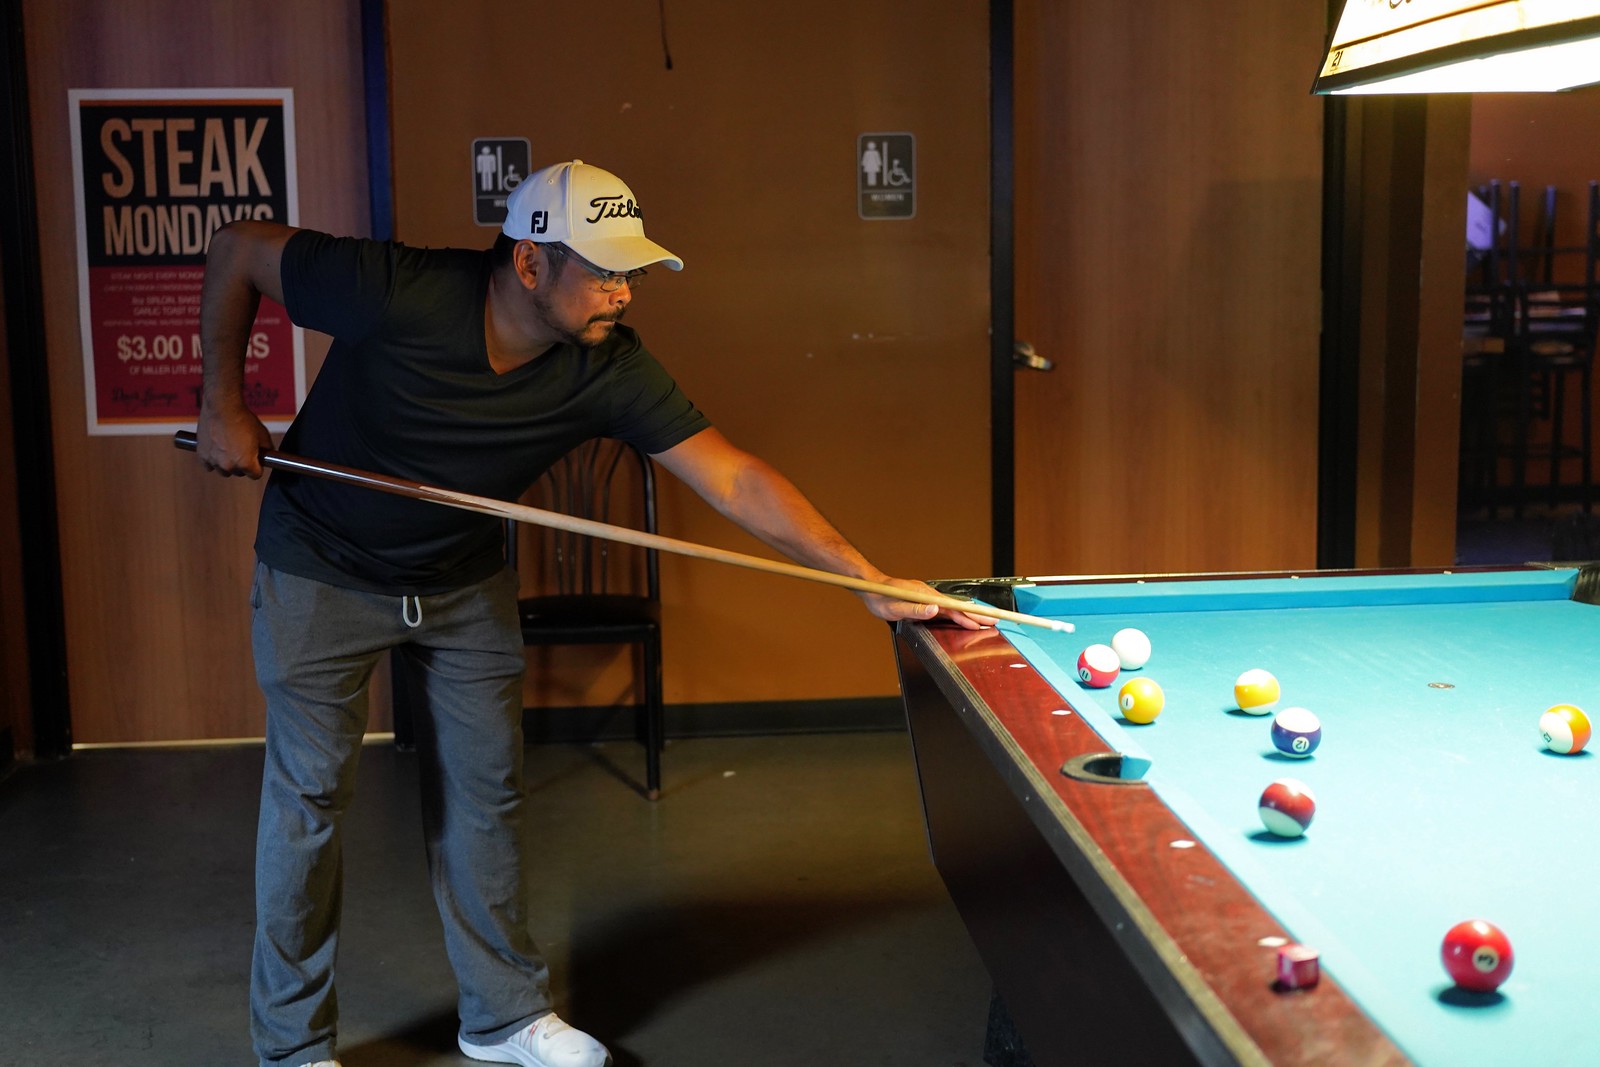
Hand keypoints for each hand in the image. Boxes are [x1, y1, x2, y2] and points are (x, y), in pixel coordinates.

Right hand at [196, 404, 273, 477]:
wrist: (222, 406)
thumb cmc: (243, 419)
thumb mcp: (262, 435)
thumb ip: (267, 450)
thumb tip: (267, 457)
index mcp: (246, 463)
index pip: (255, 475)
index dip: (257, 467)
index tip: (256, 460)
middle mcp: (229, 466)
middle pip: (239, 473)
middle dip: (242, 464)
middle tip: (241, 449)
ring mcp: (214, 461)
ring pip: (223, 470)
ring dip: (227, 463)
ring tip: (229, 448)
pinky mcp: (202, 455)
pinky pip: (208, 466)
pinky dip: (212, 460)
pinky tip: (217, 450)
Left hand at [858, 577, 995, 629]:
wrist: (871, 587)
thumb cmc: (881, 598)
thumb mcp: (896, 608)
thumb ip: (916, 610)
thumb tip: (935, 610)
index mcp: (927, 596)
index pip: (954, 607)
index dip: (971, 614)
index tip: (986, 619)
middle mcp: (930, 594)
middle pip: (958, 606)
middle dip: (977, 614)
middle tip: (995, 622)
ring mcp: (928, 596)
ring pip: (953, 607)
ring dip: (968, 615)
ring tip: (984, 622)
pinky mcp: (924, 599)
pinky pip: (945, 607)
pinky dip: (957, 613)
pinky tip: (961, 618)